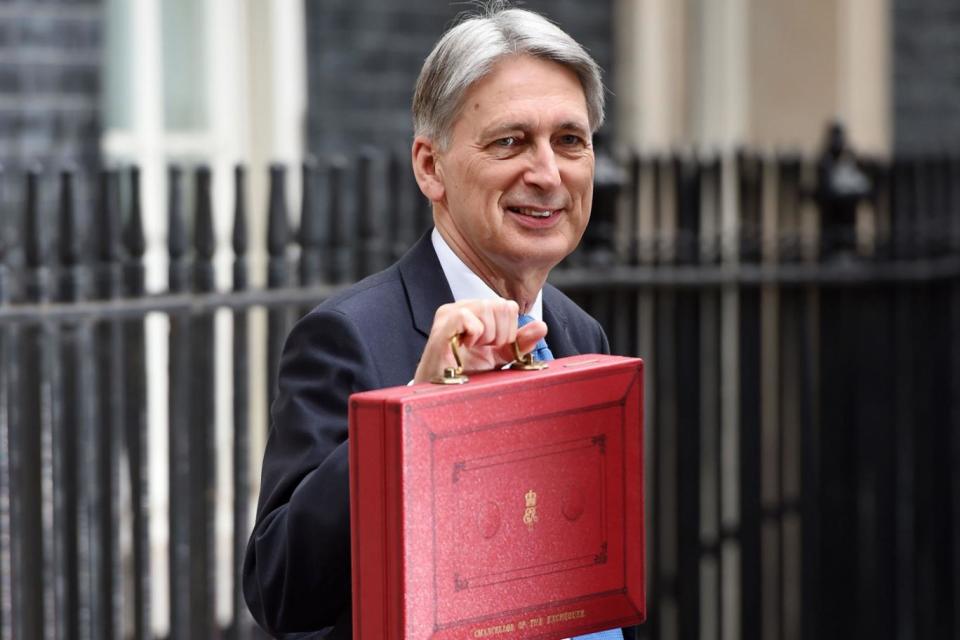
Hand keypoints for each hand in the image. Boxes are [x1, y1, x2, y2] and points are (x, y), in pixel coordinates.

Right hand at [413, 299, 547, 383]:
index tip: (493, 347)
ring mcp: (450, 312)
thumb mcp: (499, 357)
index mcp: (476, 311)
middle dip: (500, 334)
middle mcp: (463, 307)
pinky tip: (463, 346)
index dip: (509, 330)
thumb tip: (542, 327)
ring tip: (473, 348)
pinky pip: (467, 316)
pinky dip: (474, 335)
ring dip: (487, 335)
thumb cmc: (466, 374)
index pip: (508, 306)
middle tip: (484, 349)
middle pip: (501, 305)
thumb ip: (520, 343)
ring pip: (487, 307)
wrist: (443, 393)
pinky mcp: (442, 323)